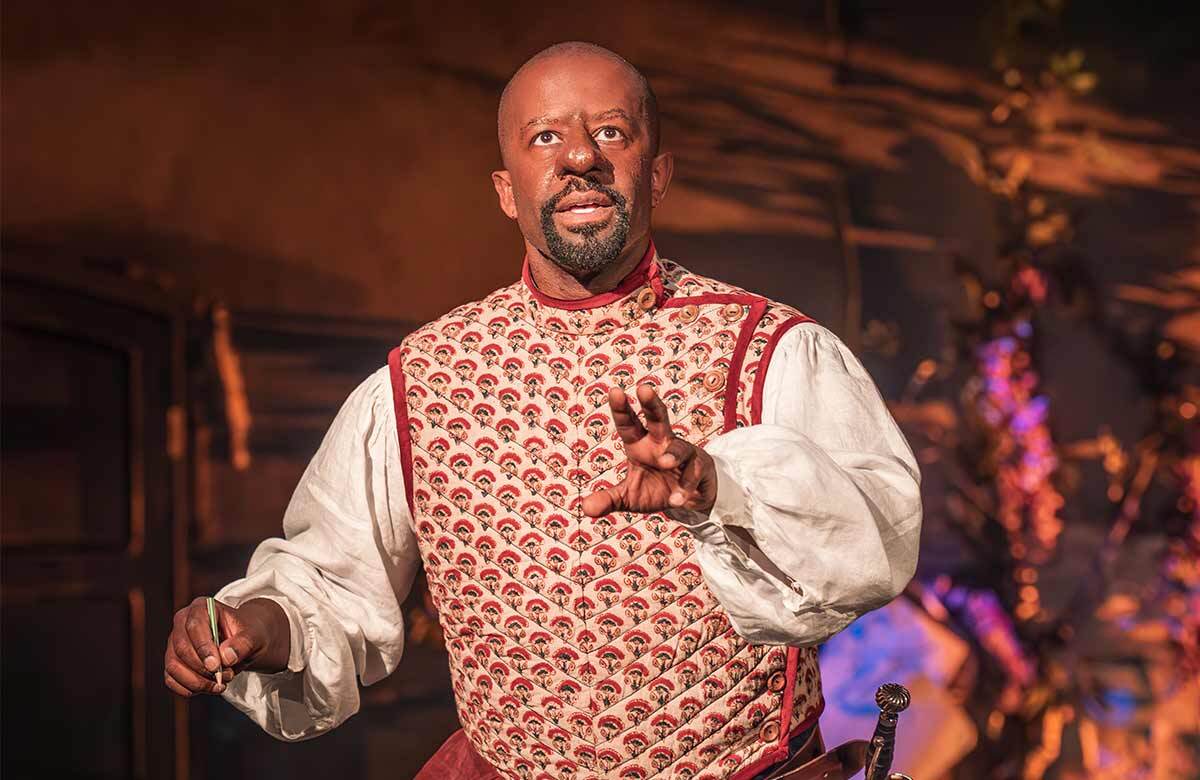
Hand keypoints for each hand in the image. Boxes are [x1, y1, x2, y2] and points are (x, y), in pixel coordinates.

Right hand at [163, 597, 289, 697]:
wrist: (246, 642)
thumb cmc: (249, 634)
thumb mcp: (254, 635)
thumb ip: (243, 643)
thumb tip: (226, 657)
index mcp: (202, 607)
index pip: (194, 626)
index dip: (203, 648)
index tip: (215, 666)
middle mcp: (183, 623)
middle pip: (182, 648)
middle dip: (203, 668)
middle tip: (226, 676)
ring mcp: (174, 643)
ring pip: (173, 666)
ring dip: (197, 681)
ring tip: (221, 684)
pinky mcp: (173, 662)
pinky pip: (171, 679)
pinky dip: (189, 689)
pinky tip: (209, 688)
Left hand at [582, 384, 717, 516]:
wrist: (690, 502)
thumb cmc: (657, 491)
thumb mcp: (629, 498)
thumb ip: (609, 500)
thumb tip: (586, 508)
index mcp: (640, 445)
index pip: (629, 424)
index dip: (621, 409)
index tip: (614, 391)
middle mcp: (662, 443)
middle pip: (658, 418)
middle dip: (651, 404)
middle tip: (644, 389)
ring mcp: (684, 454)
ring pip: (680, 448)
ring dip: (673, 454)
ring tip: (666, 464)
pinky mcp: (701, 468)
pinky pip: (693, 474)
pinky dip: (684, 488)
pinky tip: (676, 501)